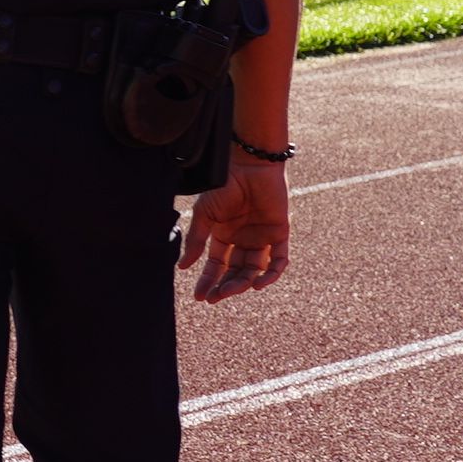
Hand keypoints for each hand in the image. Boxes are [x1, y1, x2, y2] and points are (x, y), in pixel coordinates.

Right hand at [181, 153, 290, 302]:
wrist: (250, 164)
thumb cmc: (225, 184)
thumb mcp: (204, 214)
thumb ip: (196, 240)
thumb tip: (183, 266)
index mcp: (223, 234)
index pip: (216, 264)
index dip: (208, 280)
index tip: (200, 296)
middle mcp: (242, 239)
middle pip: (235, 271)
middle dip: (225, 286)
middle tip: (216, 297)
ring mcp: (262, 237)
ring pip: (255, 269)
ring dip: (244, 283)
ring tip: (232, 290)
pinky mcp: (280, 233)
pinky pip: (278, 260)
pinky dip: (271, 274)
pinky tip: (258, 283)